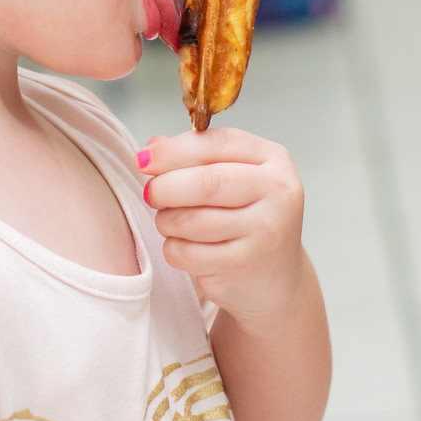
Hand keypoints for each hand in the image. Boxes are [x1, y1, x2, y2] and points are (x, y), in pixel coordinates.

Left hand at [138, 127, 306, 329]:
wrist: (276, 277)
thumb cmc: (248, 218)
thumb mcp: (234, 176)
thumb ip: (197, 157)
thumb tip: (153, 148)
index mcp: (274, 161)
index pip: (219, 143)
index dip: (175, 150)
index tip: (144, 158)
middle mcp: (277, 195)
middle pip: (205, 183)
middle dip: (165, 187)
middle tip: (150, 194)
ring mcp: (263, 233)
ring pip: (189, 220)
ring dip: (166, 220)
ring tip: (171, 221)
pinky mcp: (242, 267)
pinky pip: (185, 253)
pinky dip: (174, 249)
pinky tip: (188, 247)